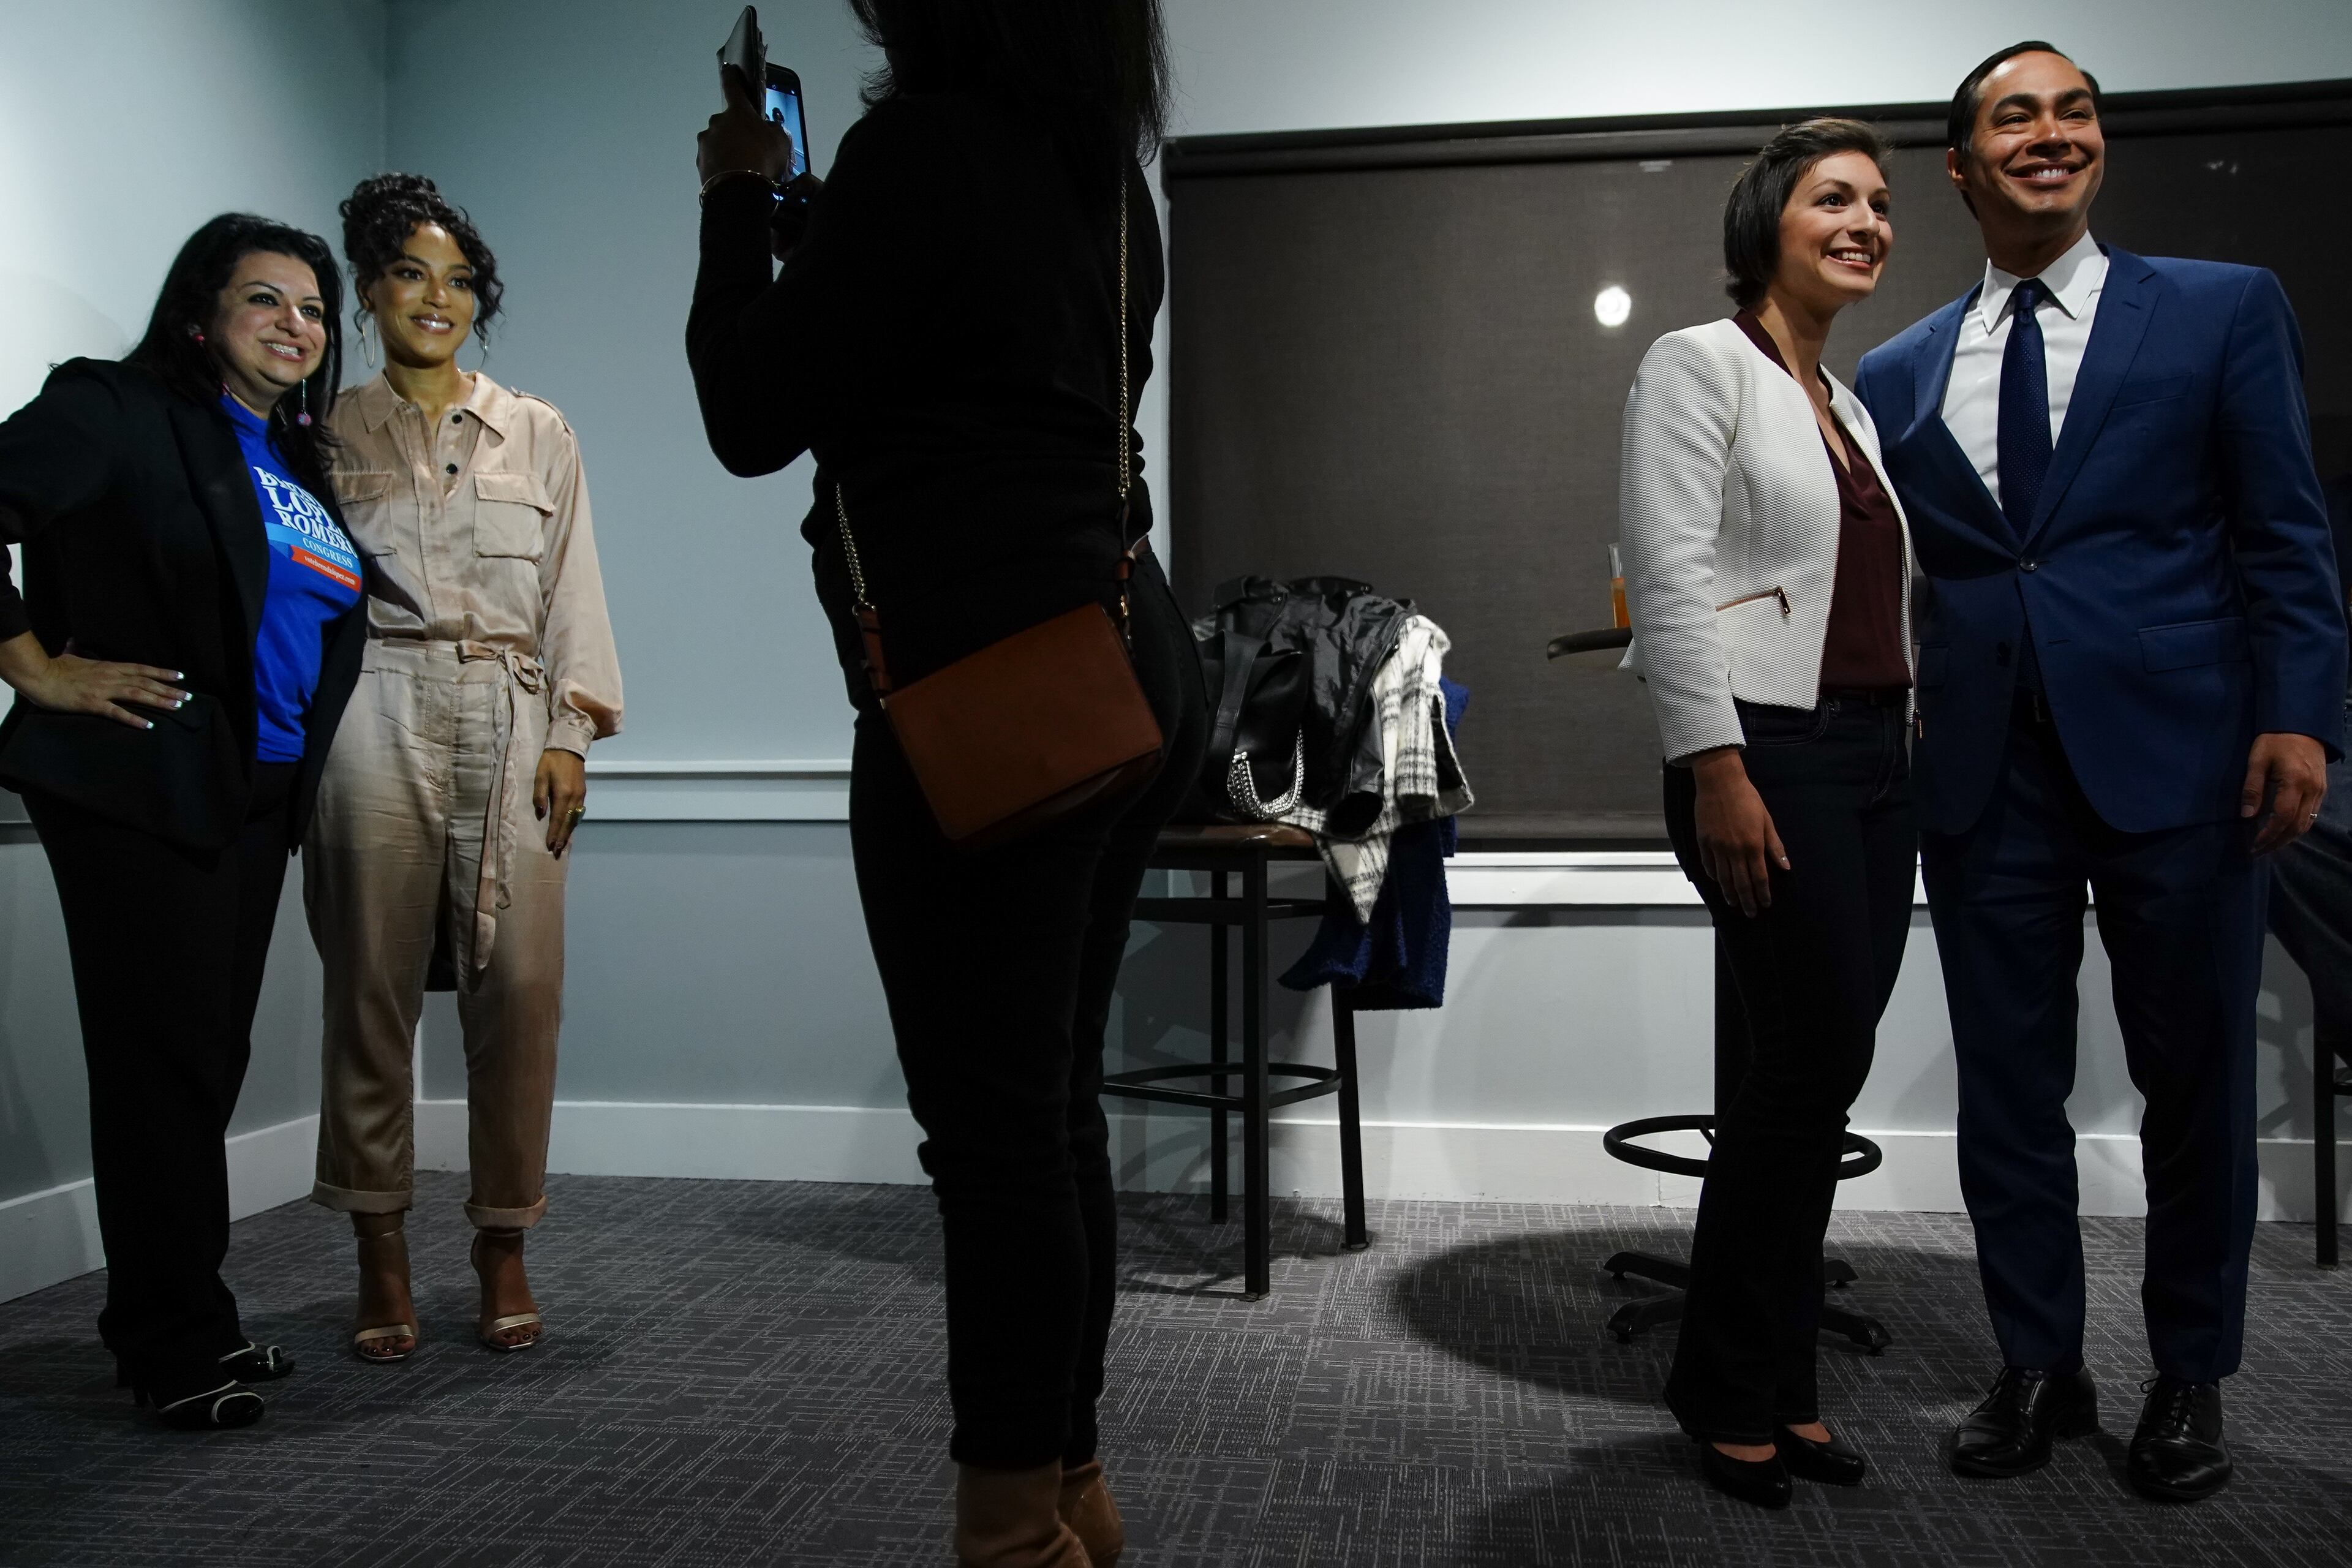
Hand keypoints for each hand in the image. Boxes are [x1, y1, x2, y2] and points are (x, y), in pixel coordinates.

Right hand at [0, 631, 185, 729]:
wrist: (39, 676)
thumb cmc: (54, 667)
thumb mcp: (70, 656)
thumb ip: (76, 651)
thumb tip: (73, 642)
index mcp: (108, 667)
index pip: (141, 668)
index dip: (162, 672)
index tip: (180, 676)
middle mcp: (110, 677)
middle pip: (145, 682)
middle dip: (168, 689)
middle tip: (188, 697)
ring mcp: (103, 690)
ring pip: (137, 694)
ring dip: (159, 701)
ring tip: (177, 707)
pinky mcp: (93, 704)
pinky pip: (117, 712)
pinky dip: (134, 718)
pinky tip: (148, 725)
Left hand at [533, 747, 586, 855]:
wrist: (569, 747)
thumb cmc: (551, 760)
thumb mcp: (540, 775)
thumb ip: (540, 794)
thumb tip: (541, 813)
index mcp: (563, 794)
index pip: (557, 819)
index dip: (554, 833)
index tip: (550, 845)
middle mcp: (574, 797)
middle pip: (569, 822)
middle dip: (563, 837)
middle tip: (558, 851)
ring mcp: (580, 795)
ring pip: (575, 818)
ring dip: (569, 832)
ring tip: (563, 843)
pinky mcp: (583, 792)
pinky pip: (578, 812)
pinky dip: (573, 822)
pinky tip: (569, 827)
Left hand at [698, 64, 793, 187]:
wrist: (739, 191)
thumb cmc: (762, 160)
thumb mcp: (780, 141)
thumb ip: (773, 129)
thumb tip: (767, 128)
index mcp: (737, 112)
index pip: (733, 87)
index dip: (731, 77)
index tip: (728, 69)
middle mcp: (717, 123)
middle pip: (727, 122)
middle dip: (736, 131)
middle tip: (750, 147)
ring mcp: (706, 143)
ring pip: (718, 142)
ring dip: (728, 149)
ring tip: (742, 167)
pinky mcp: (700, 162)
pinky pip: (713, 159)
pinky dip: (721, 165)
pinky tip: (733, 175)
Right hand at [1689, 747, 1788, 916]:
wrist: (1720, 782)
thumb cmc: (1747, 798)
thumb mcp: (1766, 820)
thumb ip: (1775, 845)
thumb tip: (1786, 867)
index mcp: (1753, 845)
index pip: (1759, 877)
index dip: (1762, 893)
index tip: (1765, 904)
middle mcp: (1734, 850)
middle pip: (1741, 883)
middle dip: (1747, 900)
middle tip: (1751, 913)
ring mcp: (1717, 847)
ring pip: (1723, 878)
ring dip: (1729, 893)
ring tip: (1733, 903)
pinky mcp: (1703, 841)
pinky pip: (1708, 865)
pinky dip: (1714, 876)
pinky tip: (1718, 882)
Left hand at [2242, 731, 2327, 852]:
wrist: (2303, 725)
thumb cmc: (2275, 740)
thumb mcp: (2257, 760)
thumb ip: (2252, 788)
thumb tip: (2247, 815)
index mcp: (2295, 782)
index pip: (2283, 817)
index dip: (2269, 835)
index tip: (2254, 845)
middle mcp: (2312, 789)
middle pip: (2297, 826)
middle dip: (2277, 842)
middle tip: (2259, 851)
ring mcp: (2320, 790)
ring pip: (2307, 823)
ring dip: (2288, 838)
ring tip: (2269, 845)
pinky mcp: (2322, 789)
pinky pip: (2312, 814)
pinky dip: (2297, 827)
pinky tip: (2283, 831)